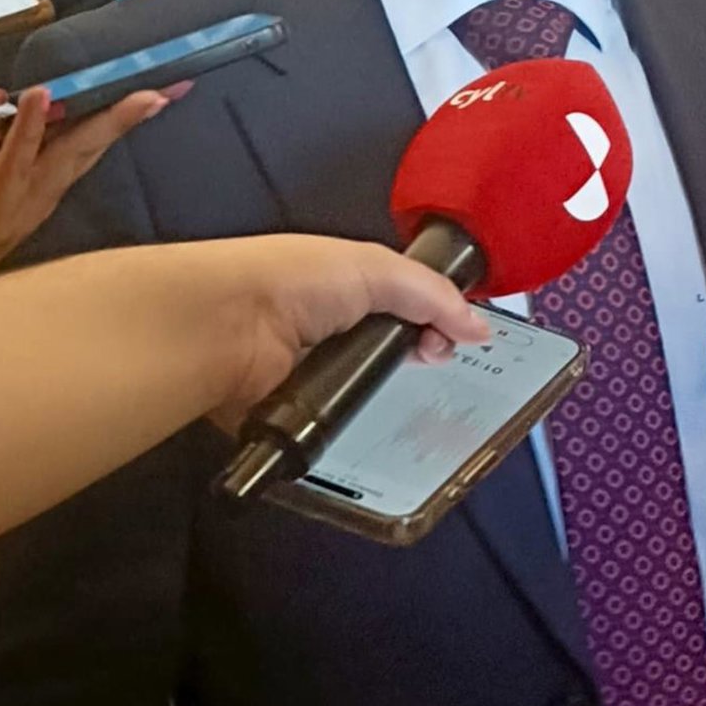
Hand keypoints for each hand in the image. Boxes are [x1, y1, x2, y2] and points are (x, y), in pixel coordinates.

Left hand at [0, 84, 181, 295]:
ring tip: (137, 93)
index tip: (149, 89)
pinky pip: (13, 167)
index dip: (112, 113)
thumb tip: (3, 94)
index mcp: (22, 182)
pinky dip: (28, 132)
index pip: (76, 140)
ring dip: (103, 124)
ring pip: (68, 158)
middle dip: (130, 117)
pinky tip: (40, 99)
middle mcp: (28, 197)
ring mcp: (13, 208)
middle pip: (88, 148)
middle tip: (168, 88)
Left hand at [206, 235, 491, 426]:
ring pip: (365, 397)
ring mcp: (310, 373)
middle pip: (388, 355)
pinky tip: (374, 436)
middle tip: (432, 366)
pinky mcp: (294, 414)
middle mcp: (327, 328)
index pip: (403, 307)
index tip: (451, 341)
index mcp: (344, 285)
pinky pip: (335, 432)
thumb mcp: (377, 270)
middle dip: (417, 363)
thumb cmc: (291, 280)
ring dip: (387, 404)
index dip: (433, 323)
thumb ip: (431, 295)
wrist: (228, 326)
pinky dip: (354, 435)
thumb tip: (477, 327)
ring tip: (413, 409)